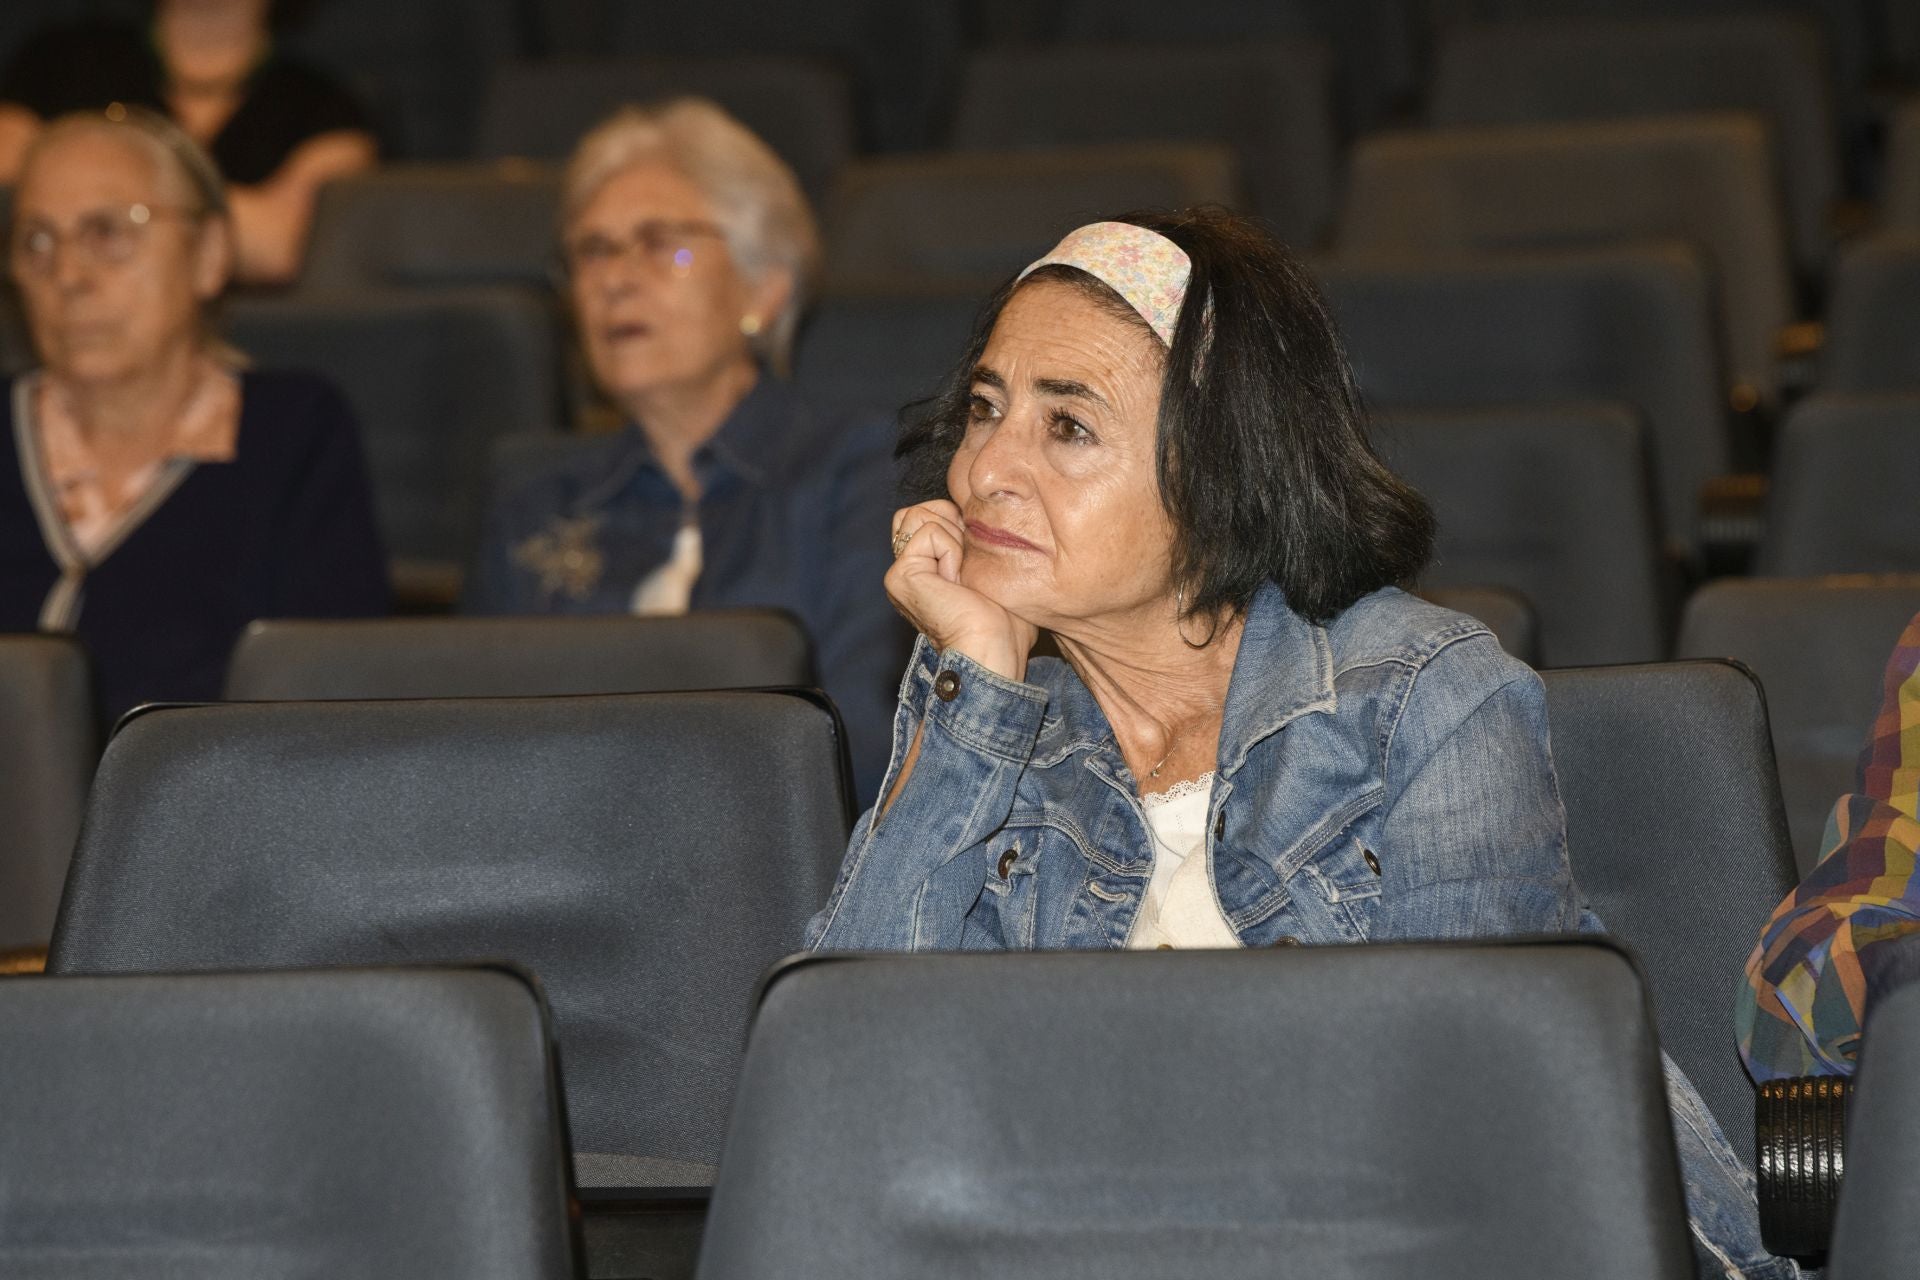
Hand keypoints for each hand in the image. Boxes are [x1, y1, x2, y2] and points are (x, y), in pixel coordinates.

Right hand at [887, 501, 1037, 681]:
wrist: (992, 652)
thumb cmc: (1004, 625)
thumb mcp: (994, 572)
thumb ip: (978, 541)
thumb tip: (986, 516)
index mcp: (925, 569)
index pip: (931, 514)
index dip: (960, 524)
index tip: (977, 563)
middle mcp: (907, 569)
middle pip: (920, 509)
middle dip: (953, 524)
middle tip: (969, 568)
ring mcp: (900, 572)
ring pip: (920, 514)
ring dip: (953, 539)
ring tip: (962, 576)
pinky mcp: (900, 575)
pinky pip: (929, 532)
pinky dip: (953, 552)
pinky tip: (956, 583)